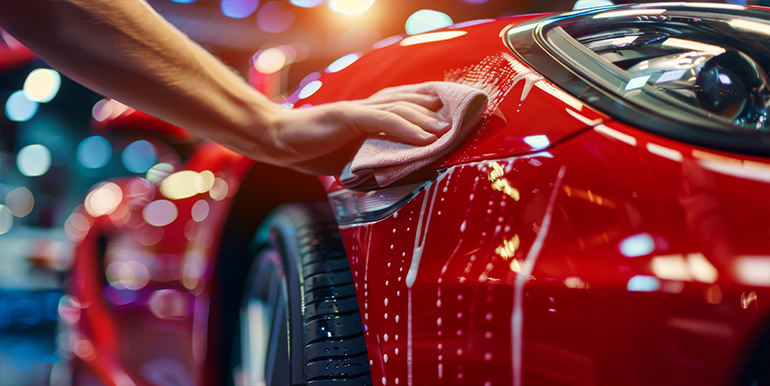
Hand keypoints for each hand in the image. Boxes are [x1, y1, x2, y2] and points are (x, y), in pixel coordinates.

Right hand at [256, 87, 449, 174]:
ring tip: (449, 131)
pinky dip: (405, 128)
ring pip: (400, 108)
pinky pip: (382, 120)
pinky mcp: (347, 115)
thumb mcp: (354, 158)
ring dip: (427, 120)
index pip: (409, 104)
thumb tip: (411, 174)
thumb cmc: (315, 149)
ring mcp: (358, 109)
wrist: (280, 141)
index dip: (434, 108)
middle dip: (439, 111)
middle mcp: (368, 106)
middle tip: (465, 120)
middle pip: (411, 101)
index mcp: (370, 113)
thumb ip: (379, 161)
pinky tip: (422, 137)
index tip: (458, 118)